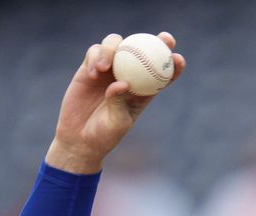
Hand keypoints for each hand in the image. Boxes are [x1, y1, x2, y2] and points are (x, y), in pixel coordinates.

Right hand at [45, 31, 186, 173]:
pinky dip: (95, 57)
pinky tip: (93, 73)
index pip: (162, 73)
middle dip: (156, 40)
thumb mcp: (116, 123)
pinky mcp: (90, 66)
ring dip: (112, 49)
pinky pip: (94, 52)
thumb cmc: (104, 135)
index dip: (173, 63)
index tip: (177, 58)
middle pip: (143, 50)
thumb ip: (119, 103)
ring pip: (116, 44)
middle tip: (161, 39)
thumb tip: (122, 82)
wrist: (78, 137)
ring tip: (104, 68)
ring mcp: (109, 68)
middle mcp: (128, 75)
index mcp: (143, 90)